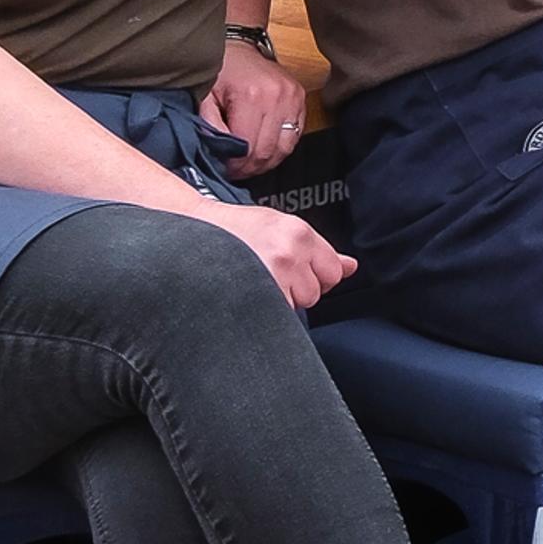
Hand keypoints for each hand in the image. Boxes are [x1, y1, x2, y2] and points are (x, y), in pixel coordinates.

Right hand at [190, 196, 351, 310]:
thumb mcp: (281, 229)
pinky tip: (247, 294)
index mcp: (299, 234)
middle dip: (296, 289)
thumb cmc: (235, 230)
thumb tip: (351, 267)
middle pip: (315, 293)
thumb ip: (318, 250)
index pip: (332, 272)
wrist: (191, 230)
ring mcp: (269, 275)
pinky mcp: (252, 294)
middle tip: (268, 274)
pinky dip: (263, 310)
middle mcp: (288, 253)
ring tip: (255, 281)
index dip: (315, 277)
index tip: (295, 273)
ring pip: (294, 306)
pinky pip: (274, 314)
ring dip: (278, 301)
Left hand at [202, 37, 306, 175]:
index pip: (247, 147)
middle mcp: (278, 98)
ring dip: (266, 162)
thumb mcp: (204, 98)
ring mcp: (294, 99)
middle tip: (235, 171)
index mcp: (251, 96)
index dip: (235, 165)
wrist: (241, 47)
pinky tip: (263, 149)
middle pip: (267, 151)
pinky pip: (295, 137)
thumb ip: (209, 127)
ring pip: (284, 149)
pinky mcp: (301, 101)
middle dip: (249, 167)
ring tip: (249, 163)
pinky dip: (279, 149)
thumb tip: (219, 156)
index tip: (224, 169)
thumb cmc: (221, 71)